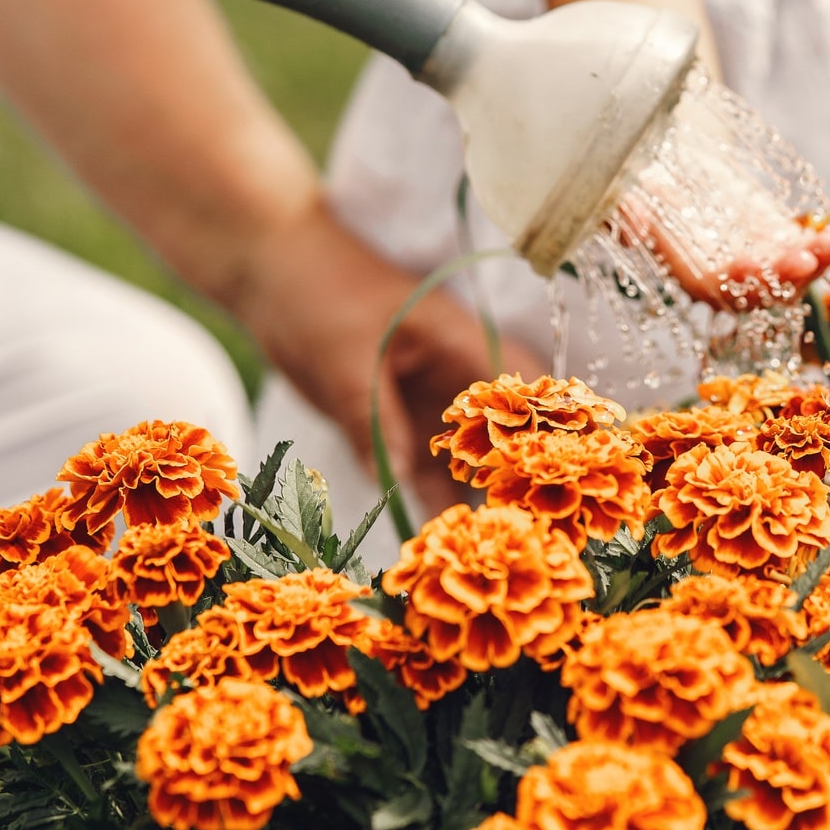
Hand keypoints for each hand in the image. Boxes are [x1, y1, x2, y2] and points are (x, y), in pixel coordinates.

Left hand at [232, 198, 544, 517]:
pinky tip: (436, 546)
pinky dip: (428, 504)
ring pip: (466, 465)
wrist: (273, 273)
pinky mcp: (399, 428)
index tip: (556, 484)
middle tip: (526, 540)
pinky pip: (423, 473)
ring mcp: (430, 406)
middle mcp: (457, 380)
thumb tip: (398, 478)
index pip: (521, 393)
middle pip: (504, 438)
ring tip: (486, 555)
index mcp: (462, 343)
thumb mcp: (343, 356)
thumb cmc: (318, 292)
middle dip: (516, 485)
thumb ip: (371, 416)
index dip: (545, 436)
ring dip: (474, 505)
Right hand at [615, 194, 829, 309]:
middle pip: (764, 292)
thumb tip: (625, 228)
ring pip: (795, 275)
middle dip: (787, 278)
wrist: (674, 167)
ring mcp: (763, 263)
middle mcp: (732, 279)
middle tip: (806, 258)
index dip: (735, 281)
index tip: (750, 263)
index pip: (718, 290)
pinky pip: (812, 251)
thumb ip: (625, 213)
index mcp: (694, 274)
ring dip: (819, 263)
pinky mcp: (782, 242)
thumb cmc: (644, 184)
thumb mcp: (627, 194)